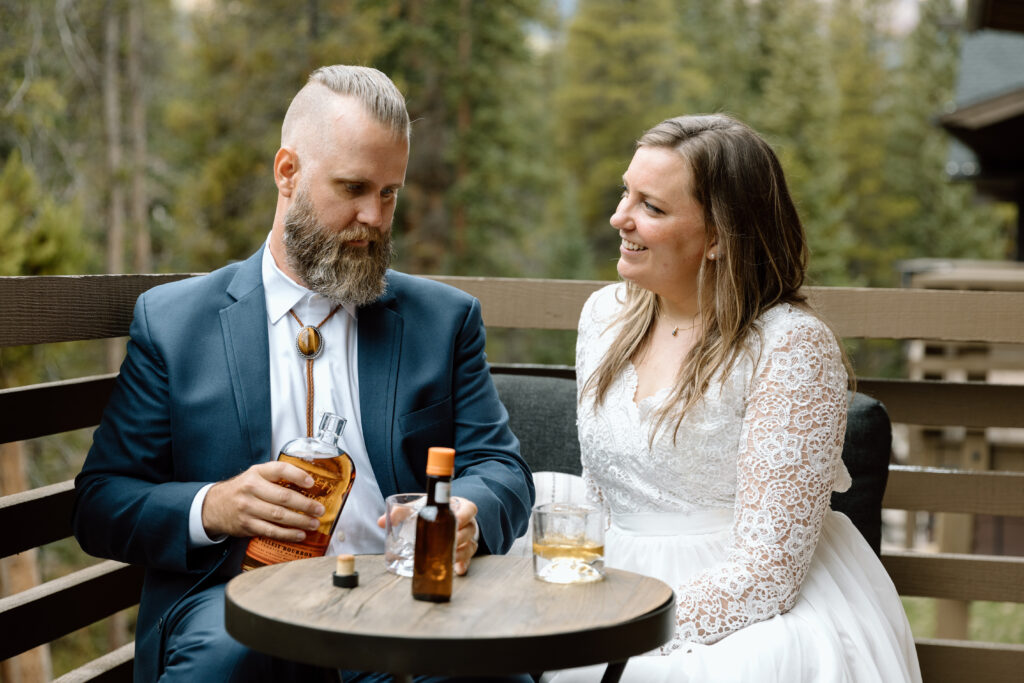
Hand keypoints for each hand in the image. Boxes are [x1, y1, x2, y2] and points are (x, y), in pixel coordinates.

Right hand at [202, 461, 324, 540]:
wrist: (214, 506)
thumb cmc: (243, 489)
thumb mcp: (256, 475)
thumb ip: (277, 476)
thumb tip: (309, 482)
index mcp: (257, 473)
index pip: (280, 470)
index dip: (298, 475)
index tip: (312, 482)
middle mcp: (251, 488)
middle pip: (283, 497)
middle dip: (305, 504)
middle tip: (319, 509)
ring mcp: (247, 508)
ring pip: (279, 516)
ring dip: (300, 521)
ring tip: (314, 523)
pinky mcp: (246, 525)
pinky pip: (271, 531)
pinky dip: (287, 534)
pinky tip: (300, 534)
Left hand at [374, 495, 478, 574]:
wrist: (443, 518)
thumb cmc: (433, 511)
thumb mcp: (420, 507)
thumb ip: (402, 512)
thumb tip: (381, 522)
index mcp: (459, 507)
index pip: (470, 509)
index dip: (464, 515)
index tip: (455, 520)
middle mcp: (467, 523)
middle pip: (469, 530)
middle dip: (460, 537)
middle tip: (450, 542)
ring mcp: (468, 538)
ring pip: (470, 545)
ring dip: (461, 552)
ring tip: (451, 558)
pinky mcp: (466, 551)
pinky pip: (469, 558)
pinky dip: (463, 564)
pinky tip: (457, 570)